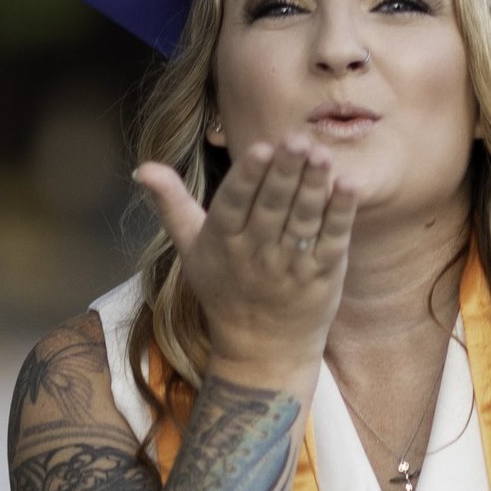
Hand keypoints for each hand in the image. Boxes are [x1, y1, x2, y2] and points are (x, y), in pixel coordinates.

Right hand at [135, 139, 356, 391]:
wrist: (262, 351)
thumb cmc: (224, 290)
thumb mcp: (190, 250)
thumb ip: (171, 204)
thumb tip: (142, 167)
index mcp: (222, 242)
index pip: (234, 203)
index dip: (248, 177)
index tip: (261, 149)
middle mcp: (256, 254)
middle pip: (272, 207)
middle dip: (285, 173)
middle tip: (298, 140)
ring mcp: (291, 266)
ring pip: (303, 221)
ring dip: (314, 186)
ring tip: (322, 155)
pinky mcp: (323, 276)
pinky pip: (333, 241)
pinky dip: (340, 214)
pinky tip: (348, 186)